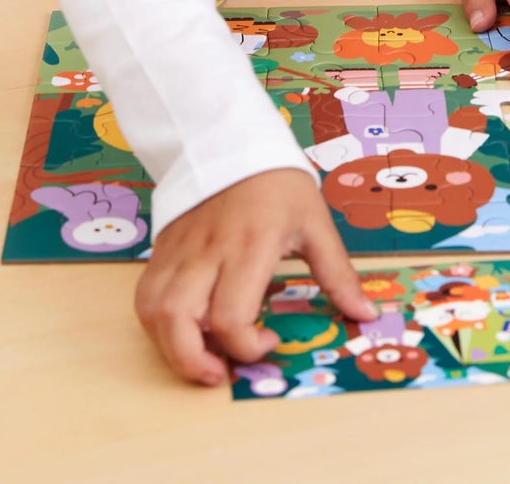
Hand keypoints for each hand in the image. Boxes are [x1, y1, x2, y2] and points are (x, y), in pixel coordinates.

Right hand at [134, 168, 375, 385]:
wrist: (229, 136)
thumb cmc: (277, 180)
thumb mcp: (315, 222)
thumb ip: (337, 273)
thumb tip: (364, 313)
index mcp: (249, 245)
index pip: (230, 316)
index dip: (247, 346)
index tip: (270, 338)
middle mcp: (207, 252)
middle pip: (178, 322)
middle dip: (194, 363)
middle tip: (221, 373)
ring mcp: (178, 250)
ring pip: (153, 312)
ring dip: (171, 346)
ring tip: (201, 356)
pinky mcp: (161, 248)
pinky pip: (145, 295)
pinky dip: (157, 323)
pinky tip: (183, 327)